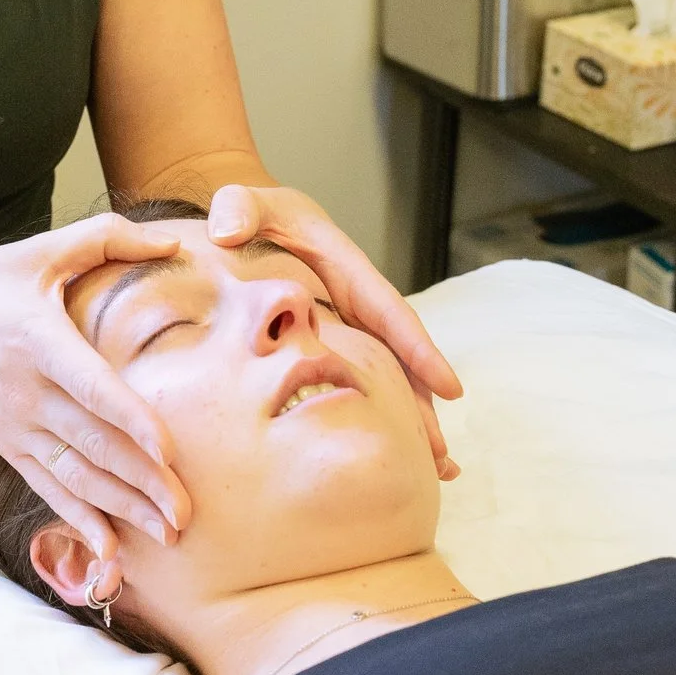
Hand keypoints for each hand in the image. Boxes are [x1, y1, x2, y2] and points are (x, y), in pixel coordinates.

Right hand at [0, 212, 193, 558]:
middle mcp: (27, 393)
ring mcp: (16, 427)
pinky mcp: (9, 447)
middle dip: (142, 482)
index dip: (130, 419)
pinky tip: (110, 552)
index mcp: (39, 341)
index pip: (90, 387)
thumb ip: (105, 240)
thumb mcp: (38, 251)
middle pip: (93, 445)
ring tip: (166, 535)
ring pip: (76, 476)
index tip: (169, 449)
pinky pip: (48, 490)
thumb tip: (172, 242)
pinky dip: (80, 521)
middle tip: (187, 513)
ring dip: (122, 509)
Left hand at [204, 183, 464, 479]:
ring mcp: (344, 328)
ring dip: (410, 421)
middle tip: (441, 456)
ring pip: (386, 378)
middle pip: (398, 358)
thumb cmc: (248, 214)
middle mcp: (354, 303)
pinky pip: (358, 383)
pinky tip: (393, 457)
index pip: (386, 312)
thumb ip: (239, 208)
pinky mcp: (330, 346)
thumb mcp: (244, 202)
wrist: (240, 226)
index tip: (449, 388)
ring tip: (436, 472)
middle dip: (421, 405)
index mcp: (345, 269)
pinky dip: (379, 416)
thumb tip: (226, 230)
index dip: (417, 351)